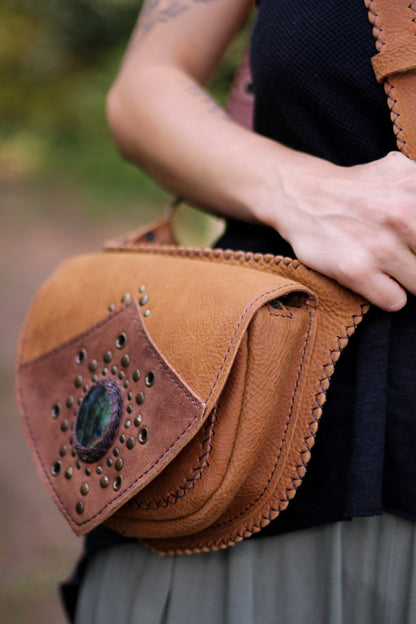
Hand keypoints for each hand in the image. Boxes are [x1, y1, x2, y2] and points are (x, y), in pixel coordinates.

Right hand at [273, 151, 415, 310]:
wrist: (302, 196)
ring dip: (408, 279)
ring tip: (390, 263)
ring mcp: (380, 245)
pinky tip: (374, 277)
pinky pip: (395, 302)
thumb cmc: (358, 188)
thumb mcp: (403, 172)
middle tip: (405, 255)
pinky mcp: (356, 271)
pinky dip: (388, 294)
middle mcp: (403, 214)